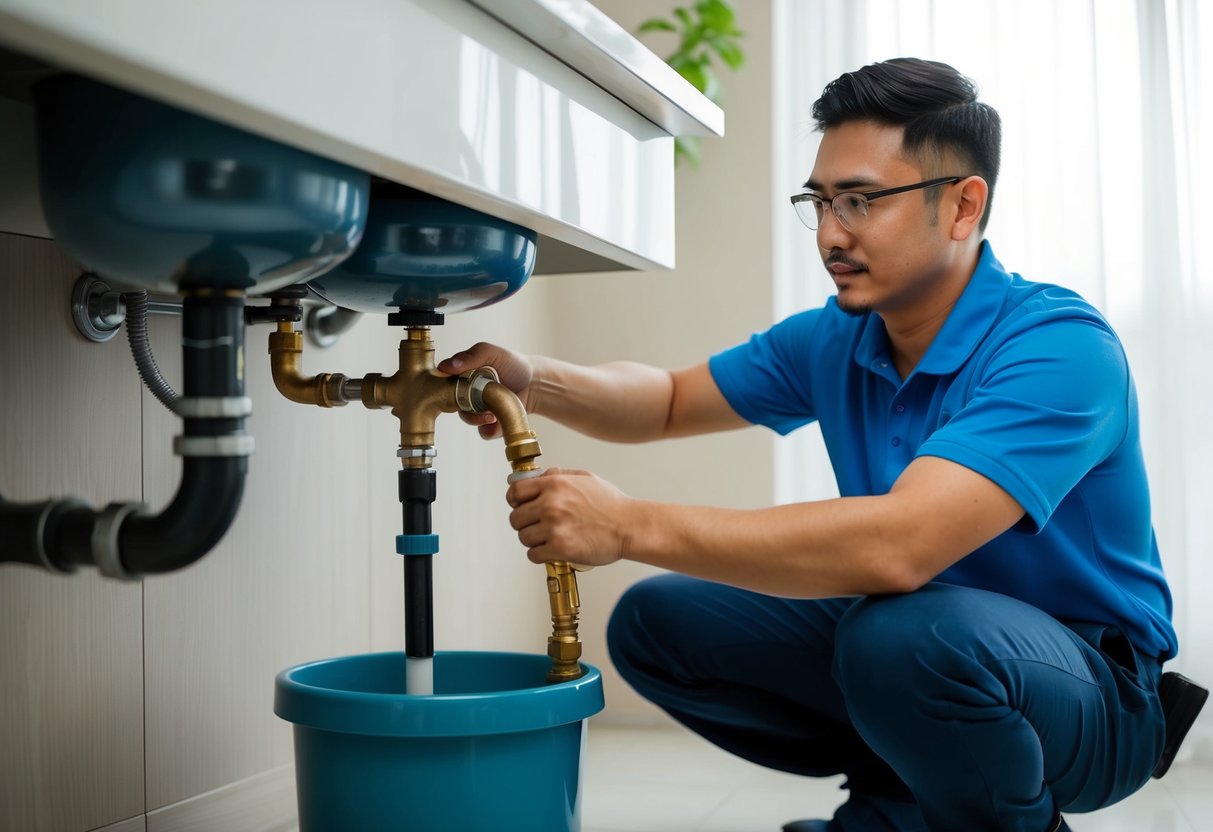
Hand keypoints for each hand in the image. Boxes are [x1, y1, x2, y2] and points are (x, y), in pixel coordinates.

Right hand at [437, 342, 534, 438]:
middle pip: (451, 403)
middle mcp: (466, 392)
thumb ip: (472, 356)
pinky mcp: (489, 424)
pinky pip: (483, 432)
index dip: (443, 388)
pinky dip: (491, 429)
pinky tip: (498, 420)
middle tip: (478, 402)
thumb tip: (447, 366)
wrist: (535, 383)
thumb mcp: (493, 353)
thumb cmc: (513, 365)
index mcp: (461, 374)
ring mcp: (476, 409)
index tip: (454, 388)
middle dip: (463, 404)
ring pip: (467, 418)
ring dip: (478, 418)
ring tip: (493, 413)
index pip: (441, 382)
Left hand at [507, 468, 632, 566]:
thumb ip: (558, 475)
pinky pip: (533, 555)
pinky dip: (539, 554)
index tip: (518, 506)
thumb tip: (539, 476)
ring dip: (533, 540)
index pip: (515, 491)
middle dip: (523, 523)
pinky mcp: (559, 548)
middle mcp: (550, 504)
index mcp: (554, 485)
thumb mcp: (585, 478)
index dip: (514, 500)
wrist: (628, 526)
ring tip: (547, 538)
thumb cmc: (610, 504)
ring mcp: (554, 527)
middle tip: (536, 526)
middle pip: (515, 517)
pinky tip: (550, 550)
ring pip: (523, 537)